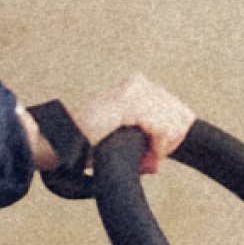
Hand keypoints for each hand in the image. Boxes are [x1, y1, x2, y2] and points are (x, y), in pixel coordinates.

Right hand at [24, 73, 194, 173]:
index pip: (178, 110)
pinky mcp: (127, 102)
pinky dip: (157, 147)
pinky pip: (159, 128)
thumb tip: (177, 139)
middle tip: (152, 161)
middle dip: (170, 143)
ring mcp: (133, 89)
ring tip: (148, 161)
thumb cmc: (91, 143)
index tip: (159, 154)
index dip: (175, 136)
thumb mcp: (127, 136)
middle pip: (179, 115)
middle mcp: (139, 83)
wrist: (64, 143)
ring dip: (162, 148)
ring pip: (172, 123)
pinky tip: (147, 158)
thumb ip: (150, 134)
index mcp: (140, 86)